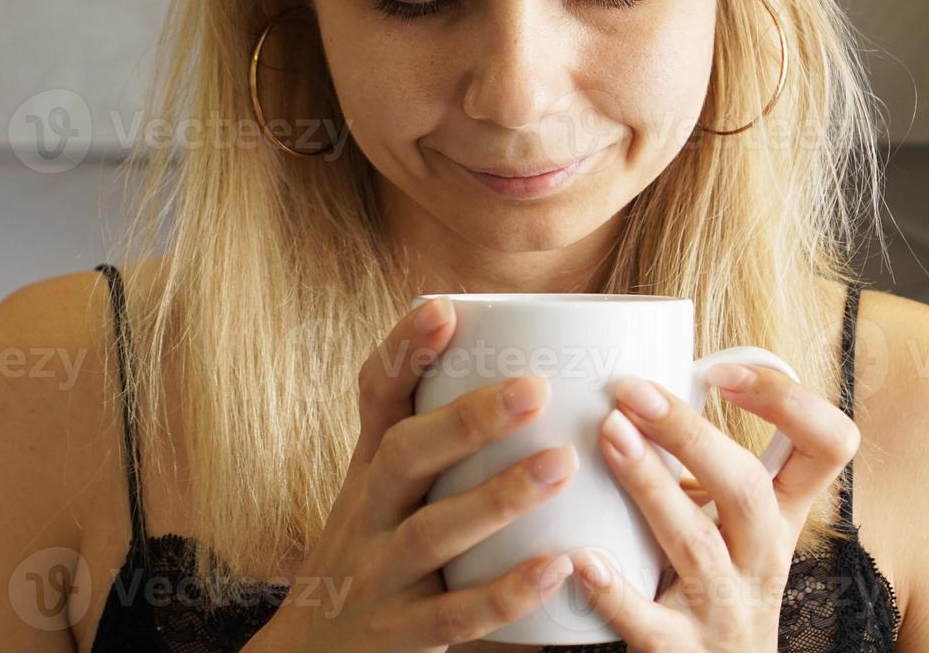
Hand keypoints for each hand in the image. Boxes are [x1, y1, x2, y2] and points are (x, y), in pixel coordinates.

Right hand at [261, 297, 578, 651]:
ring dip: (498, 498)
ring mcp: (379, 577)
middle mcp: (366, 515)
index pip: (375, 399)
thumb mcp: (383, 493)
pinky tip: (558, 566)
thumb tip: (518, 360)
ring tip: (562, 463)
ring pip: (433, 533)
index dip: (404, 351)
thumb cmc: (371, 557)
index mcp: (368, 470)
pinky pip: (456, 616)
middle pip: (405, 457)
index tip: (444, 307)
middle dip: (466, 420)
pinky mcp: (400, 636)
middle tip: (535, 388)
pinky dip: (506, 593)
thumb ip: (434, 437)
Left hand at [565, 365, 860, 652]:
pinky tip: (582, 559)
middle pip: (747, 488)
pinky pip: (649, 623)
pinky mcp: (682, 651)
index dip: (788, 402)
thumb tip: (640, 379)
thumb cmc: (714, 582)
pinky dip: (615, 591)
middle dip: (690, 434)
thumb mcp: (732, 521)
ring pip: (696, 544)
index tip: (722, 375)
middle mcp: (763, 557)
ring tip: (608, 437)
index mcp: (782, 513)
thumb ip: (703, 461)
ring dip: (649, 485)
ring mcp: (725, 607)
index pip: (828, 445)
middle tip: (632, 391)